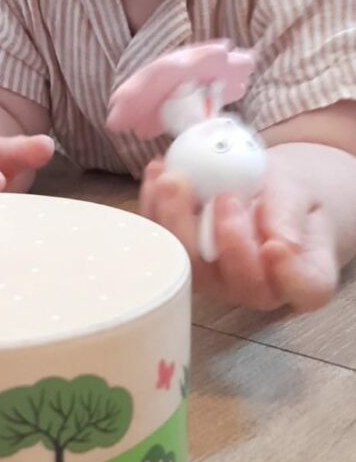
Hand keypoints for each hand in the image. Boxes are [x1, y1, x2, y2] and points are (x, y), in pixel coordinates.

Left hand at [141, 159, 338, 311]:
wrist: (264, 191)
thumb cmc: (287, 196)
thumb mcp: (298, 189)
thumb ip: (288, 211)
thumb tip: (278, 240)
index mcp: (305, 276)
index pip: (306, 288)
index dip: (289, 274)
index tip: (275, 245)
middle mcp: (260, 287)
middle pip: (241, 281)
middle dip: (227, 240)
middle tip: (225, 195)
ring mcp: (217, 281)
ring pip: (194, 266)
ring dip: (178, 221)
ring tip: (175, 178)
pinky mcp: (184, 262)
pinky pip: (165, 242)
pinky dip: (155, 207)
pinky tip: (157, 173)